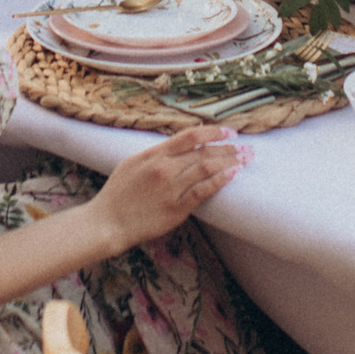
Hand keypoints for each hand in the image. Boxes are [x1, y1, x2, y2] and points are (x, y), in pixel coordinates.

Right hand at [94, 126, 249, 250]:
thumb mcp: (132, 163)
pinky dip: (220, 181)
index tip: (229, 131)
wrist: (108, 222)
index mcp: (153, 154)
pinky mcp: (175, 208)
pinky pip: (203, 191)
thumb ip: (156, 154)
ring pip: (207, 168)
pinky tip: (233, 174)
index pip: (190, 136)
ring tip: (245, 159)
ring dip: (230, 162)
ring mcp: (170, 188)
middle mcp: (164, 168)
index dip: (213, 132)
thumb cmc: (118, 194)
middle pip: (203, 152)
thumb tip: (178, 145)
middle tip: (247, 146)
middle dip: (229, 147)